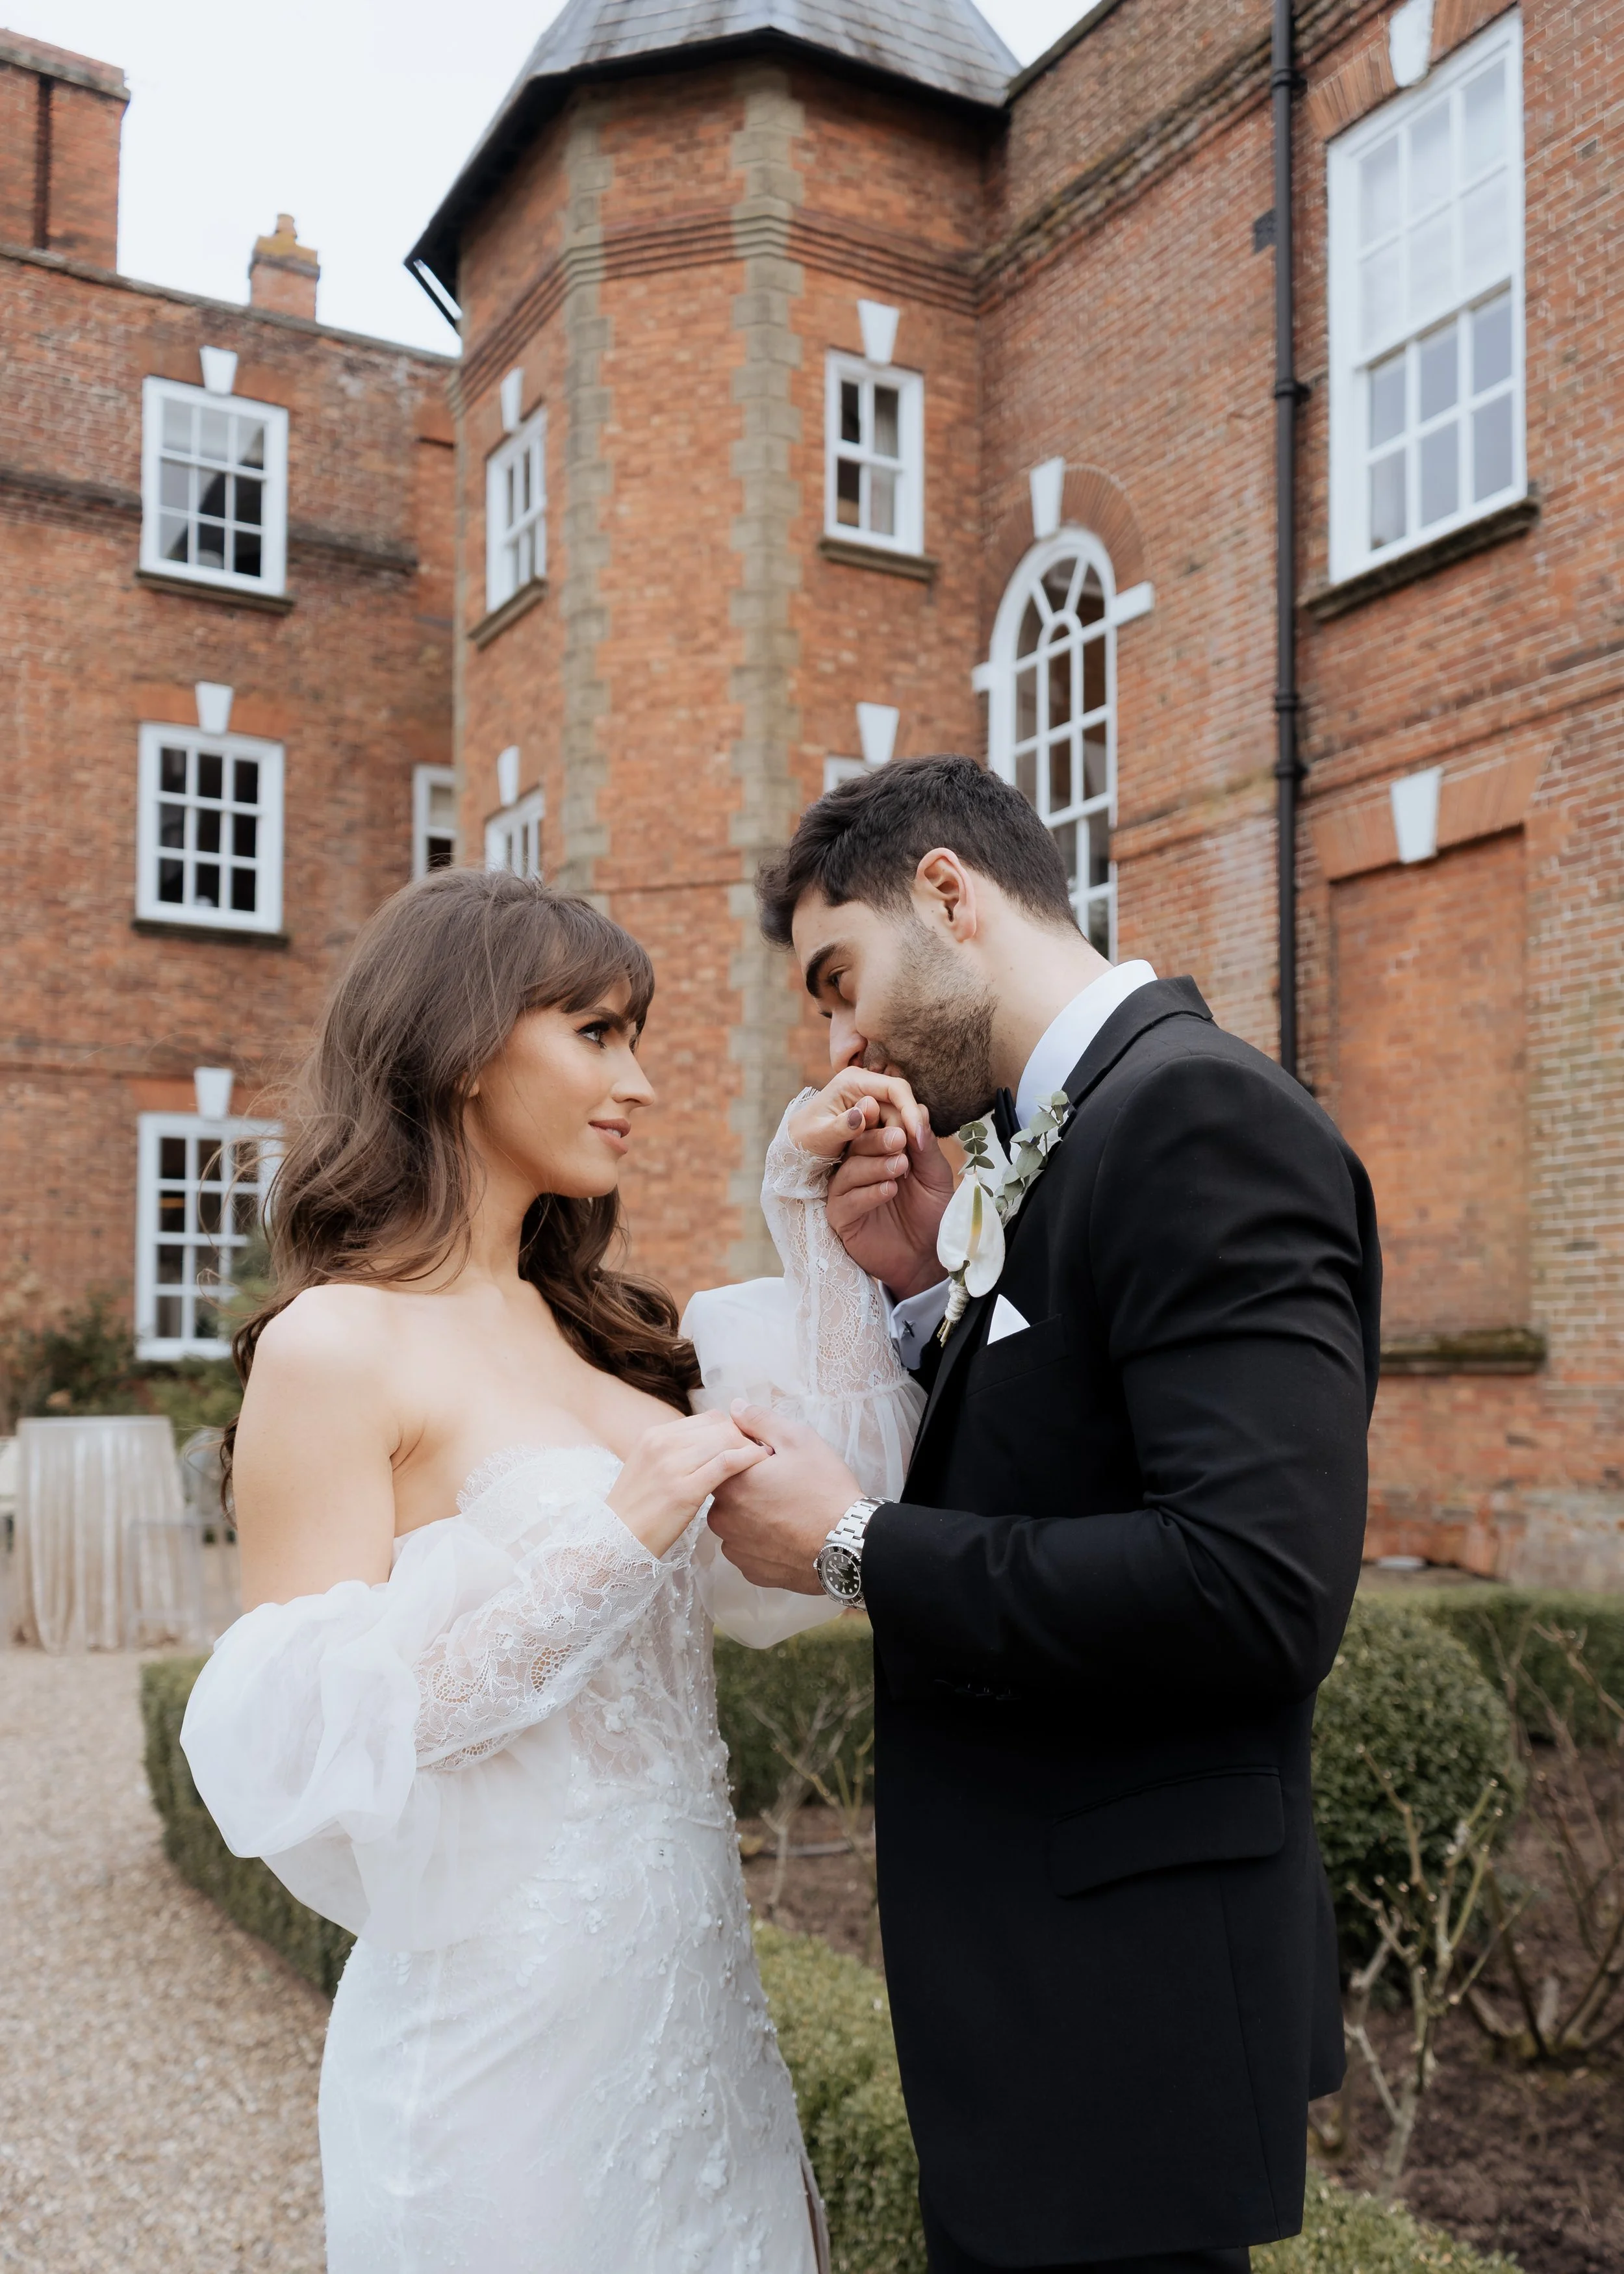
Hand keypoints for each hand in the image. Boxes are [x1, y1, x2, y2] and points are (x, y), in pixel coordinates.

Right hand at [608, 1411, 771, 1558]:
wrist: (614, 1540)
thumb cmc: (639, 1510)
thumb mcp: (650, 1468)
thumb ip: (676, 1452)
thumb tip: (710, 1445)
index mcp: (655, 1435)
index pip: (707, 1418)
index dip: (733, 1429)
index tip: (748, 1445)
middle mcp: (662, 1443)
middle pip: (719, 1426)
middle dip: (745, 1437)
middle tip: (763, 1452)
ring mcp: (671, 1465)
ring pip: (725, 1440)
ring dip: (750, 1447)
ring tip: (766, 1461)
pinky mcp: (683, 1490)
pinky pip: (726, 1463)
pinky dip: (748, 1459)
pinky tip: (760, 1464)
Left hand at [705, 1403, 861, 1594]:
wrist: (848, 1544)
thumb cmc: (824, 1490)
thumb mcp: (798, 1440)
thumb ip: (760, 1421)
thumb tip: (735, 1408)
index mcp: (729, 1484)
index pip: (719, 1464)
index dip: (743, 1459)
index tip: (768, 1461)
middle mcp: (723, 1519)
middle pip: (726, 1496)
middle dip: (748, 1489)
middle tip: (783, 1487)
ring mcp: (737, 1549)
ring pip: (736, 1525)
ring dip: (753, 1518)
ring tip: (788, 1512)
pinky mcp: (753, 1572)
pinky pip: (749, 1551)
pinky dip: (763, 1543)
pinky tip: (787, 1535)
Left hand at [786, 1068, 930, 1160]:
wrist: (795, 1148)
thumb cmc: (803, 1141)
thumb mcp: (820, 1137)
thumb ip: (842, 1126)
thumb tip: (867, 1111)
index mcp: (851, 1080)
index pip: (896, 1089)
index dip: (911, 1112)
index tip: (918, 1140)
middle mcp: (864, 1084)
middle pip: (901, 1103)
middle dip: (909, 1131)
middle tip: (907, 1163)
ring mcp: (870, 1097)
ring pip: (900, 1116)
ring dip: (904, 1140)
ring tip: (902, 1169)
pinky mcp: (873, 1113)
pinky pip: (893, 1125)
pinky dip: (898, 1143)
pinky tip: (897, 1163)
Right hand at [827, 1122, 954, 1300]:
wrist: (927, 1258)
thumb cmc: (932, 1214)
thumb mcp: (935, 1176)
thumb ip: (925, 1146)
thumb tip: (919, 1109)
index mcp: (879, 1151)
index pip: (874, 1127)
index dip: (887, 1119)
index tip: (904, 1117)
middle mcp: (859, 1167)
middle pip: (857, 1144)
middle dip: (879, 1138)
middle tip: (899, 1139)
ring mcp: (847, 1192)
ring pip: (850, 1170)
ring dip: (876, 1165)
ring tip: (901, 1166)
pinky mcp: (841, 1217)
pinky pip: (847, 1201)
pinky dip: (869, 1193)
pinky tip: (889, 1190)